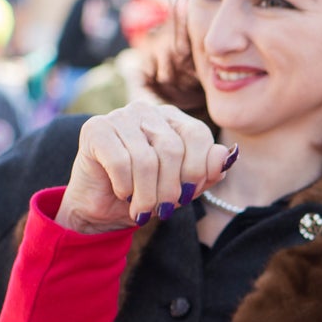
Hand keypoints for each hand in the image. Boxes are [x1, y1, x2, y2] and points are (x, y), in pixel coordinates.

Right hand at [56, 103, 232, 232]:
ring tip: (143, 210)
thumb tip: (227, 156)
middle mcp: (147, 111)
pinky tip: (123, 193)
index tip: (188, 195)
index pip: (198, 134)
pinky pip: (120, 162)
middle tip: (164, 210)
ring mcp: (120, 116)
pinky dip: (125, 186)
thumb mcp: (182, 188)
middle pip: (172, 148)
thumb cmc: (145, 193)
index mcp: (173, 118)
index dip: (197, 170)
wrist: (101, 208)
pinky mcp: (95, 129)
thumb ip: (207, 172)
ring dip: (147, 194)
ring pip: (146, 159)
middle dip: (170, 188)